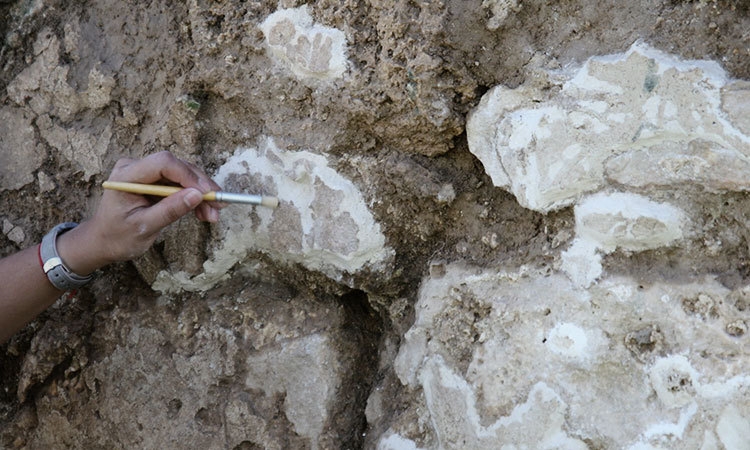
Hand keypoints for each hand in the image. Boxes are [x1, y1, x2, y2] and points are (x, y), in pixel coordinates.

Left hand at [57, 151, 222, 273]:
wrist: (103, 242)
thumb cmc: (117, 237)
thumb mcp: (144, 227)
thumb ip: (169, 210)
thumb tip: (197, 195)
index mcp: (126, 175)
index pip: (163, 163)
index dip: (188, 175)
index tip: (206, 194)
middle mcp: (136, 167)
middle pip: (178, 167)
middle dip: (201, 186)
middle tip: (219, 206)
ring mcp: (146, 172)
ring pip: (183, 175)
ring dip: (201, 193)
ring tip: (213, 215)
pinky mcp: (155, 181)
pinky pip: (180, 184)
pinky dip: (194, 197)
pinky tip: (204, 212)